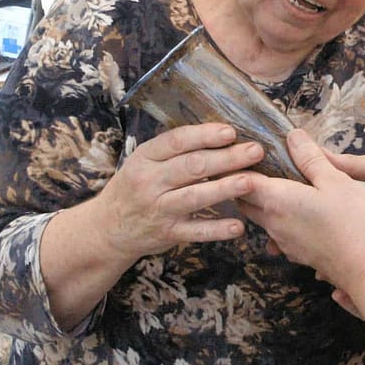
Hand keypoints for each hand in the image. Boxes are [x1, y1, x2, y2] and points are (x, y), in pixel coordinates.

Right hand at [93, 123, 262, 260]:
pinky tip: (238, 226)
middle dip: (226, 158)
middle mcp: (150, 182)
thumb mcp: (145, 161)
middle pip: (191, 167)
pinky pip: (196, 232)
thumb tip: (222, 131)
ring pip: (194, 197)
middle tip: (255, 151)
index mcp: (145, 157)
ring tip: (250, 181)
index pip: (176, 141)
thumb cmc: (137, 185)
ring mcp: (159, 209)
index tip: (231, 132)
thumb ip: (176, 149)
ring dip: (224, 189)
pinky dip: (217, 230)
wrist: (108, 228)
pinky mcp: (168, 234)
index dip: (205, 135)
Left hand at [238, 128, 364, 290]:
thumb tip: (292, 136)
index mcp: (278, 200)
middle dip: (244, 183)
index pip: (243, 180)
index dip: (240, 164)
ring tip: (278, 184)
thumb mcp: (336, 180)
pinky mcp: (297, 254)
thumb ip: (311, 158)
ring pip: (260, 218)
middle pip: (245, 201)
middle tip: (257, 164)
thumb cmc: (354, 220)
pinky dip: (278, 218)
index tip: (245, 150)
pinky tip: (297, 212)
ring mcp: (284, 242)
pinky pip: (277, 233)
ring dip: (261, 202)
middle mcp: (273, 222)